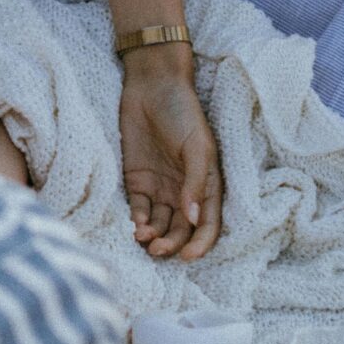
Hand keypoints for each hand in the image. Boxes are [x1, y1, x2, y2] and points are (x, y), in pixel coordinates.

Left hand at [118, 48, 222, 259]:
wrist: (152, 85)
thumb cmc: (183, 112)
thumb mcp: (197, 145)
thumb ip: (196, 182)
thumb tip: (193, 219)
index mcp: (206, 185)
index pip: (207, 226)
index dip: (200, 245)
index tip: (188, 258)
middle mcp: (184, 192)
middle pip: (180, 231)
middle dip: (171, 245)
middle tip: (158, 250)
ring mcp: (160, 188)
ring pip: (159, 225)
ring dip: (153, 237)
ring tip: (143, 238)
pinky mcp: (137, 180)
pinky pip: (138, 209)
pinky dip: (137, 221)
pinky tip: (135, 225)